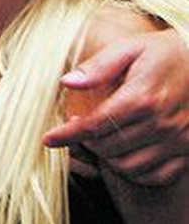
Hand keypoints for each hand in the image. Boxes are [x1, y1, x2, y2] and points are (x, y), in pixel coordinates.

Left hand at [43, 31, 188, 185]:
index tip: (48, 139)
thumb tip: (67, 82)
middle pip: (109, 148)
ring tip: (98, 142)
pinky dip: (135, 172)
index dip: (68, 134)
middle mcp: (163, 123)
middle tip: (77, 132)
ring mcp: (179, 140)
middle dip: (85, 143)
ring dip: (107, 160)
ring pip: (130, 166)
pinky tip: (123, 155)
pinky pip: (156, 176)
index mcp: (143, 97)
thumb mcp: (131, 48)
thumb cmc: (165, 52)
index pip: (95, 124)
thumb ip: (98, 66)